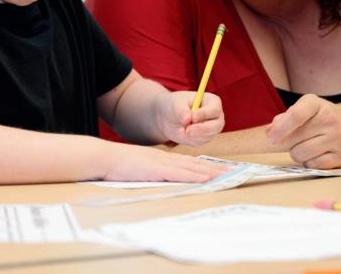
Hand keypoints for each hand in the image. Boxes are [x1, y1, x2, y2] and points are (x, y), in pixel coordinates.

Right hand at [99, 142, 228, 182]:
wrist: (105, 158)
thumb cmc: (119, 166)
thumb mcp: (141, 169)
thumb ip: (153, 173)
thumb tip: (163, 181)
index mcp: (163, 159)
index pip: (190, 162)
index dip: (207, 166)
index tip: (221, 170)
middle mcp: (166, 159)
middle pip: (196, 163)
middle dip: (216, 168)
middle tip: (235, 172)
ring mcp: (162, 163)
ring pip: (192, 167)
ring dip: (211, 172)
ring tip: (227, 176)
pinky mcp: (156, 170)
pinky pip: (179, 173)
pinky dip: (194, 176)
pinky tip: (205, 178)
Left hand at [155, 91, 224, 146]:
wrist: (169, 117)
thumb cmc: (175, 105)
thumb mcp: (176, 104)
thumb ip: (181, 110)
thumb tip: (187, 119)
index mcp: (212, 102)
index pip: (214, 110)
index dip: (204, 114)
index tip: (193, 118)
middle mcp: (216, 116)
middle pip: (217, 125)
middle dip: (202, 129)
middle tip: (188, 131)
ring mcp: (212, 128)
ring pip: (208, 136)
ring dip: (193, 135)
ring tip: (180, 128)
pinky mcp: (205, 138)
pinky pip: (200, 142)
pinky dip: (189, 139)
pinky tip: (182, 132)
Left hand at [265, 94, 340, 168]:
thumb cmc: (322, 117)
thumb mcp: (304, 109)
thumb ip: (285, 118)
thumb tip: (269, 131)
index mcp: (316, 104)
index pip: (296, 115)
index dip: (280, 129)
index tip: (270, 138)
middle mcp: (330, 119)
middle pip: (294, 139)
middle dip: (286, 143)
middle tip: (293, 140)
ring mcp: (338, 138)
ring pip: (301, 154)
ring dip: (297, 153)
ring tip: (306, 146)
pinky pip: (313, 165)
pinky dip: (309, 162)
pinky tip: (317, 153)